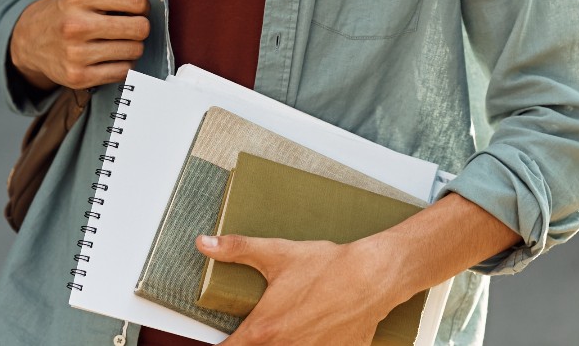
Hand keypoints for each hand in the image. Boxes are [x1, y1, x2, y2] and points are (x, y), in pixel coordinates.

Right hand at [8, 0, 150, 90]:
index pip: (137, 2)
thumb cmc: (68, 7)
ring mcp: (75, 53)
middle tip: (126, 25)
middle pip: (139, 28)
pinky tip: (108, 56)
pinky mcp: (77, 77)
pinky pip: (122, 72)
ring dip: (131, 47)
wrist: (29, 40)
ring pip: (134, 51)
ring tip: (115, 40)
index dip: (140, 5)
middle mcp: (75, 24)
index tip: (129, 7)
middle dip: (138, 27)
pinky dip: (121, 65)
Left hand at [199, 234, 405, 345]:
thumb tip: (204, 243)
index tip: (220, 341)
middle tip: (262, 326)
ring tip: (288, 326)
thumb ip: (237, 249)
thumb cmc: (328, 268)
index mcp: (264, 330)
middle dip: (254, 342)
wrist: (373, 277)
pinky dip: (310, 344)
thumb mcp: (278, 254)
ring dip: (282, 343)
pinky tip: (314, 330)